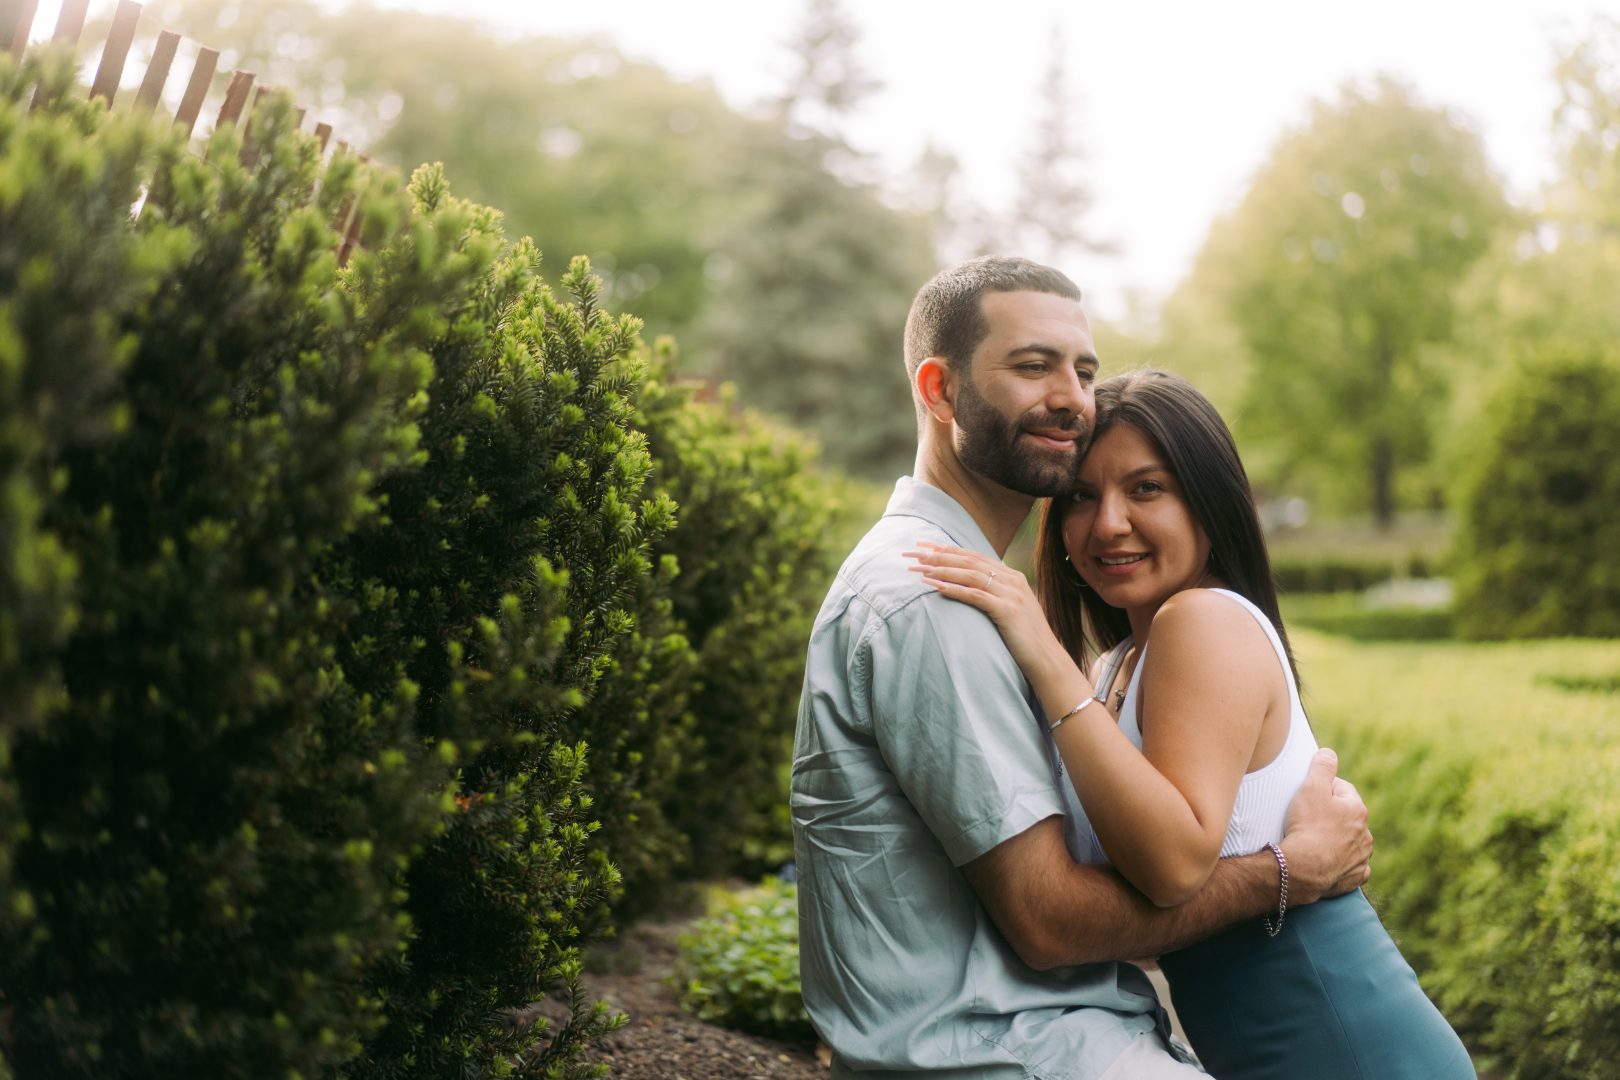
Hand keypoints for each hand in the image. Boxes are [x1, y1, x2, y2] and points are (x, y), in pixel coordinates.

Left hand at [903, 543, 1063, 679]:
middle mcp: (1012, 580)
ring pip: (971, 575)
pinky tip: (936, 586)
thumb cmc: (1024, 638)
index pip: (975, 556)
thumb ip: (995, 594)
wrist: (1046, 658)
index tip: (925, 547)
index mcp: (1012, 576)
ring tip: (919, 569)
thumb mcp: (1010, 609)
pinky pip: (976, 596)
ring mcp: (1011, 594)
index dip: (948, 550)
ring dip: (942, 570)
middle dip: (939, 556)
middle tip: (914, 555)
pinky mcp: (1008, 611)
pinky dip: (955, 589)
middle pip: (970, 561)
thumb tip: (970, 586)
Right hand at [1278, 748, 1372, 903]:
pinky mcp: (1354, 876)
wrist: (1302, 869)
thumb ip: (1322, 767)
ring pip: (1351, 841)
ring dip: (1337, 839)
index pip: (1342, 789)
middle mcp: (1365, 833)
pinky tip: (1327, 861)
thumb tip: (1330, 753)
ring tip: (1314, 840)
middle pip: (1347, 816)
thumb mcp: (1311, 787)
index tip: (1308, 796)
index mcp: (1357, 809)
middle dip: (1332, 815)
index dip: (1323, 789)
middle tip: (1308, 818)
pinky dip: (1342, 863)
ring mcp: (1361, 857)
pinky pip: (1351, 866)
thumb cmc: (1306, 826)